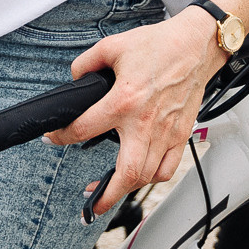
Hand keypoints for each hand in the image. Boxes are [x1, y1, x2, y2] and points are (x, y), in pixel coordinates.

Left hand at [52, 7, 224, 217]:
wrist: (196, 45)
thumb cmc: (159, 45)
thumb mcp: (112, 46)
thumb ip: (86, 63)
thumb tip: (75, 78)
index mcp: (124, 101)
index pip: (84, 129)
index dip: (61, 136)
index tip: (53, 138)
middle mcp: (145, 123)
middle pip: (126, 173)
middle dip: (106, 195)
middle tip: (89, 203)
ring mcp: (166, 133)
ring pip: (147, 176)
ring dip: (126, 189)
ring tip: (110, 193)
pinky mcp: (181, 135)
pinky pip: (168, 169)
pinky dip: (153, 178)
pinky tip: (141, 176)